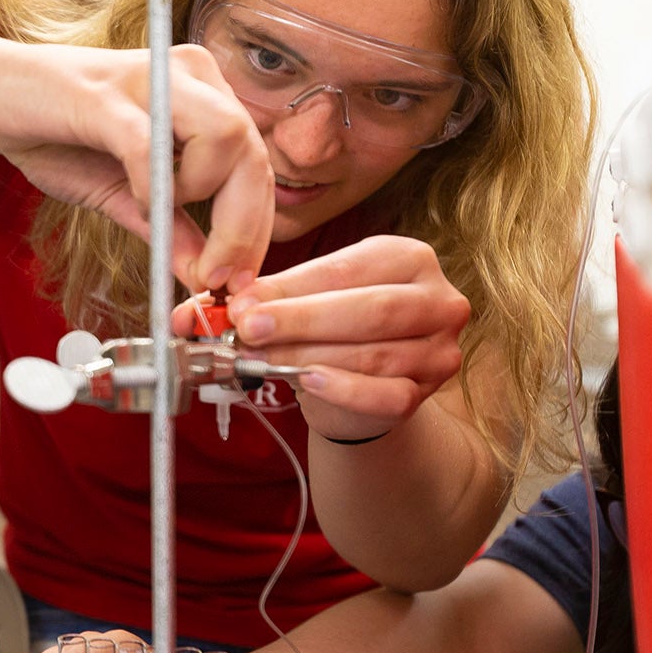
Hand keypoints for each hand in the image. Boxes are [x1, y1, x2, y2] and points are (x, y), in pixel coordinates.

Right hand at [0, 38, 273, 291]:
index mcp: (204, 95)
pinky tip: (130, 199)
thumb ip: (168, 228)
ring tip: (151, 208)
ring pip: (224, 138)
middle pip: (252, 153)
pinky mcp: (106, 93)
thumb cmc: (55, 135)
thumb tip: (204, 277)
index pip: (256, 166)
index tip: (232, 281)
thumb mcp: (123, 195)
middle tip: (212, 277)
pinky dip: (150, 186)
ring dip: (198, 193)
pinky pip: (151, 147)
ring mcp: (151, 78)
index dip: (254, 230)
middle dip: (242, 228)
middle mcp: (189, 75)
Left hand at [225, 236, 468, 440]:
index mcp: (408, 258)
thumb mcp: (308, 301)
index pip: (345, 271)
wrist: (361, 387)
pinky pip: (388, 394)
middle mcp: (437, 299)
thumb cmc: (333, 330)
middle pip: (368, 309)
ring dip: (308, 357)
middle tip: (248, 329)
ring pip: (373, 353)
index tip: (240, 303)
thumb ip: (271, 297)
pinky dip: (344, 390)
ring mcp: (439, 348)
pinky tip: (308, 381)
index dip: (290, 289)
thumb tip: (212, 306)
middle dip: (301, 320)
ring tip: (259, 360)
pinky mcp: (428, 392)